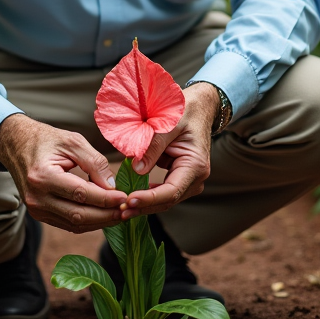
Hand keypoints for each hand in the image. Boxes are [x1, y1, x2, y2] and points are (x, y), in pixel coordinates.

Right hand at [0, 114, 127, 232]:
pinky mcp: (39, 214)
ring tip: (119, 214)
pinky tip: (103, 215)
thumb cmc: (46, 140)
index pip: (81, 194)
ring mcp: (36, 209)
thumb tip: (113, 186)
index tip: (125, 196)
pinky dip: (87, 222)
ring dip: (99, 222)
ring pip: (74, 224)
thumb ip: (95, 162)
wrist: (17, 145)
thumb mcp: (72, 142)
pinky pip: (67, 223)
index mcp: (43, 176)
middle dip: (106, 215)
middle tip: (127, 210)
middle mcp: (36, 197)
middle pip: (78, 215)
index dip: (105, 198)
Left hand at [121, 81, 220, 217]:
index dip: (150, 198)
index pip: (171, 191)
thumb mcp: (168, 124)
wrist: (198, 108)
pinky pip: (161, 192)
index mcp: (195, 166)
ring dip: (144, 205)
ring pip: (164, 200)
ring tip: (122, 208)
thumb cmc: (184, 112)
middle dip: (144, 206)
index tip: (130, 200)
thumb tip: (137, 169)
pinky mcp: (179, 179)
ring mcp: (188, 181)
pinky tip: (130, 199)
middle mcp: (195, 178)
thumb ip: (153, 146)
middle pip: (167, 200)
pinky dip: (146, 196)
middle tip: (120, 210)